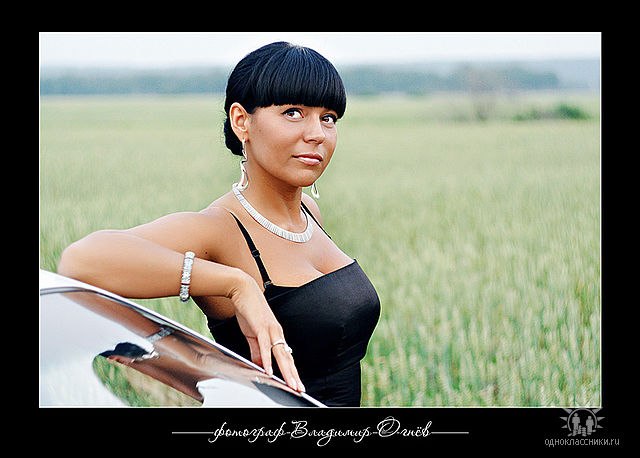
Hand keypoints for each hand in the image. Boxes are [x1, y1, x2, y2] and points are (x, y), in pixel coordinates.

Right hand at [228, 272, 304, 392]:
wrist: (243, 290)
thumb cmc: (249, 310)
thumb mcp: (253, 334)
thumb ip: (257, 351)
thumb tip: (261, 366)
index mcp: (276, 335)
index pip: (286, 357)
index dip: (291, 372)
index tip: (296, 384)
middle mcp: (277, 333)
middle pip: (287, 359)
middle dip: (294, 376)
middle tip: (300, 389)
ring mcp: (270, 331)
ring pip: (280, 355)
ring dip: (286, 372)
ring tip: (291, 385)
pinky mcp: (260, 328)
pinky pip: (265, 347)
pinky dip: (268, 360)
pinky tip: (269, 371)